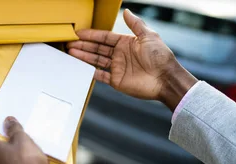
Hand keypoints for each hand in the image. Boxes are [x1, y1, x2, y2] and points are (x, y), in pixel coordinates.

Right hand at [67, 9, 196, 109]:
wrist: (165, 79)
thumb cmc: (160, 56)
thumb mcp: (149, 36)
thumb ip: (135, 24)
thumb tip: (127, 11)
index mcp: (126, 43)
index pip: (104, 37)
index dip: (91, 35)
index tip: (79, 33)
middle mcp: (120, 55)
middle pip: (97, 48)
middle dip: (83, 45)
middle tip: (69, 43)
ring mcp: (117, 67)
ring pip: (95, 60)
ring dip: (83, 56)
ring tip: (70, 52)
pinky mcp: (116, 80)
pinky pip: (99, 75)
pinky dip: (89, 72)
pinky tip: (80, 67)